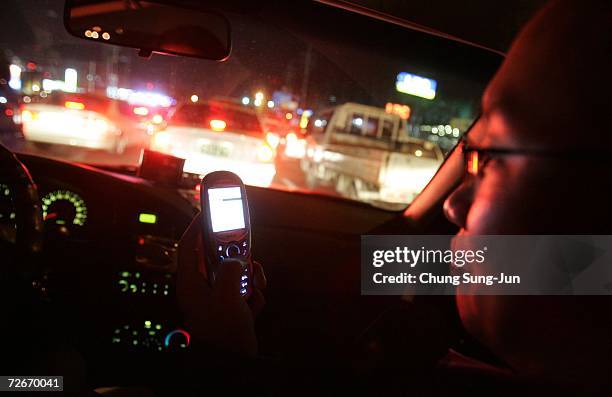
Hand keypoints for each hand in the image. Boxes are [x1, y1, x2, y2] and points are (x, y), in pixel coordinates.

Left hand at [176, 213, 265, 356]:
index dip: (196, 227)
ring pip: (234, 273)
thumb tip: (238, 259)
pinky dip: (253, 293)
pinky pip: (244, 290)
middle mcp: (202, 289)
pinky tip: (255, 304)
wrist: (234, 365)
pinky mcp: (232, 309)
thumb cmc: (223, 332)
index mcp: (190, 284)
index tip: (207, 211)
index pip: (188, 247)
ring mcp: (218, 299)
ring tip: (254, 284)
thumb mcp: (226, 295)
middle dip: (233, 254)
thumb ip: (231, 270)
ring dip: (248, 276)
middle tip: (244, 248)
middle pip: (216, 258)